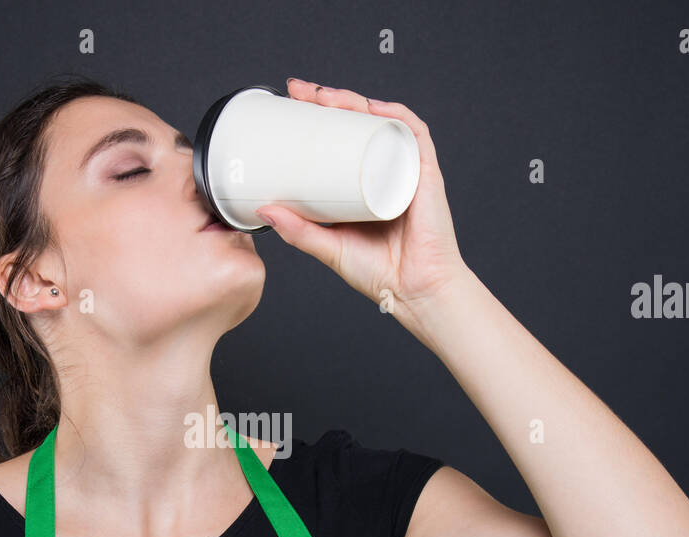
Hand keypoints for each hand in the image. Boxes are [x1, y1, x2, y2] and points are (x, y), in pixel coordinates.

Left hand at [256, 78, 467, 338]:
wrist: (415, 292)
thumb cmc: (379, 274)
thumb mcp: (328, 248)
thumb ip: (298, 231)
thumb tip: (263, 210)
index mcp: (361, 185)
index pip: (338, 139)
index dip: (316, 117)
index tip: (291, 103)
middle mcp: (383, 171)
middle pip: (358, 123)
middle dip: (329, 100)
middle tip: (300, 93)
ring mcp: (404, 170)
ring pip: (382, 122)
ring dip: (355, 101)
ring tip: (327, 97)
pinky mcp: (425, 176)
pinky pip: (415, 135)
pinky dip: (396, 116)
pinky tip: (375, 107)